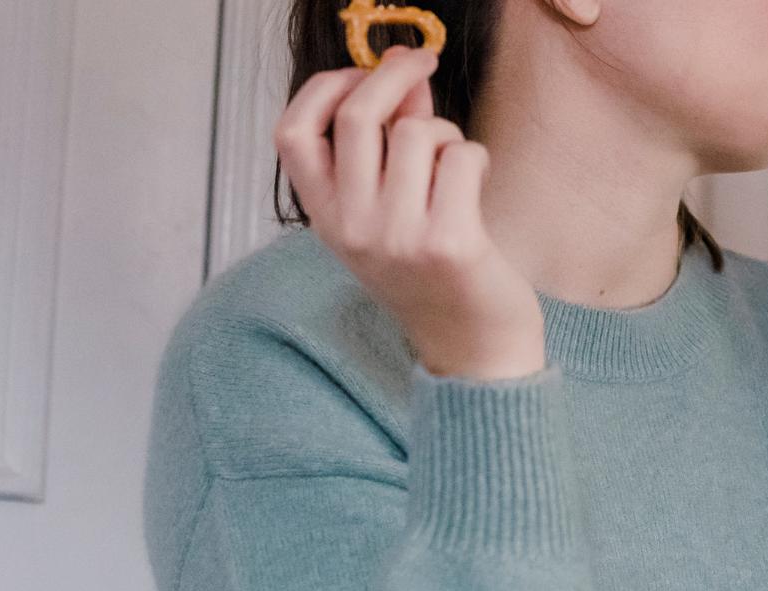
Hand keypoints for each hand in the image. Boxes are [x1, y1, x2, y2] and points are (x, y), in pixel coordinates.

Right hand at [273, 47, 545, 380]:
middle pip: (356, 116)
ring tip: (454, 167)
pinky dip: (474, 158)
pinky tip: (475, 188)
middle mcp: (351, 228)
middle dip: (393, 75)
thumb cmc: (434, 275)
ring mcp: (398, 236)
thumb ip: (386, 144)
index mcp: (325, 219)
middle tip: (421, 63)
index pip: (291, 134)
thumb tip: (403, 74)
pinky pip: (461, 157)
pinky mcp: (449, 242)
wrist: (472, 349)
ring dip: (444, 133)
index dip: (323, 88)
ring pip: (416, 132)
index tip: (359, 73)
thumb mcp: (388, 213)